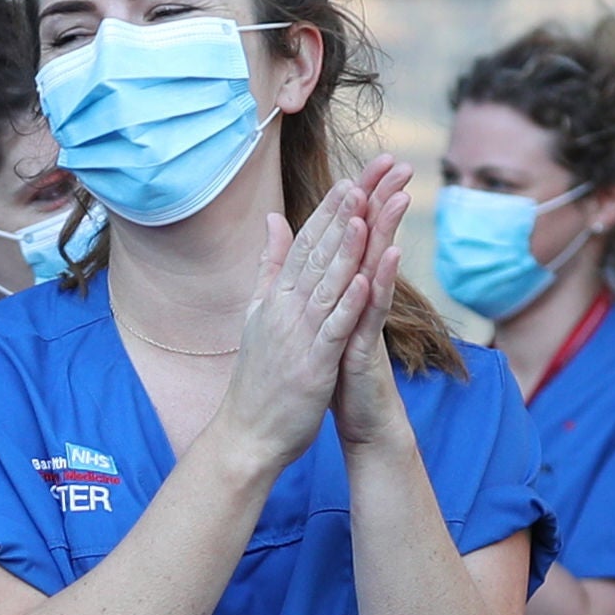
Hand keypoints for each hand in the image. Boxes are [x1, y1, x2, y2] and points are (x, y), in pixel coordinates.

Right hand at [201, 176, 370, 479]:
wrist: (246, 437)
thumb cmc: (258, 382)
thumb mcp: (259, 315)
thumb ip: (269, 268)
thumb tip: (274, 222)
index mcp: (274, 300)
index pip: (304, 246)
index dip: (329, 212)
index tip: (351, 179)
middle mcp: (284, 311)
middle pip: (318, 254)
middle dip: (345, 214)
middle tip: (369, 177)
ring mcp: (297, 336)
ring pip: (327, 283)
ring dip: (348, 247)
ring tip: (367, 210)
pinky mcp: (312, 364)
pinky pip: (334, 327)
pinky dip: (349, 301)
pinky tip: (367, 277)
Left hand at [328, 158, 415, 453]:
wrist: (358, 419)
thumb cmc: (340, 369)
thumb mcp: (324, 321)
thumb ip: (323, 284)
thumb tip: (319, 253)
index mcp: (342, 292)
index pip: (350, 238)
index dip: (357, 203)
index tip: (365, 163)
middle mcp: (360, 301)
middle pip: (371, 244)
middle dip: (381, 204)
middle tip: (396, 162)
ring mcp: (366, 322)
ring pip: (378, 271)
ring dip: (387, 234)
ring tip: (396, 196)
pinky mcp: (367, 346)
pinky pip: (376, 311)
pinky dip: (381, 285)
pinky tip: (391, 257)